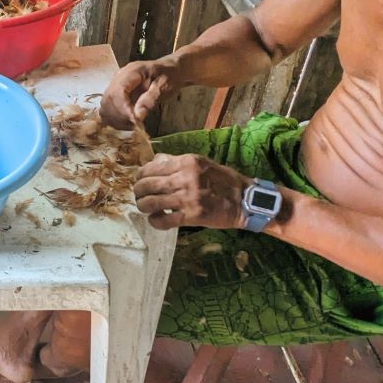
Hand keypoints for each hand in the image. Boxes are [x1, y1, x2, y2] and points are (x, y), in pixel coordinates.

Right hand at [98, 60, 173, 128]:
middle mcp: (119, 77)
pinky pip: (107, 108)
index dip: (123, 108)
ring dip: (115, 118)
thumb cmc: (169, 76)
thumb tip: (137, 116)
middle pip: (109, 99)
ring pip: (105, 105)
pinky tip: (127, 122)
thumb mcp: (164, 86)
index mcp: (132, 72)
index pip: (118, 91)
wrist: (169, 70)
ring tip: (132, 125)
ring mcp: (115, 85)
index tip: (134, 121)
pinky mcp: (115, 94)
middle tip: (134, 126)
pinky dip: (114, 118)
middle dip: (119, 116)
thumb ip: (150, 100)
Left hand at [133, 153, 250, 229]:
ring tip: (146, 208)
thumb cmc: (223, 180)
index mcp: (187, 162)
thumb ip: (177, 162)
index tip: (140, 181)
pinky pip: (163, 221)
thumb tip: (153, 161)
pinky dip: (155, 221)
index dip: (140, 176)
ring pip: (151, 203)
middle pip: (147, 185)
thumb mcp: (201, 163)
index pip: (151, 168)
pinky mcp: (192, 216)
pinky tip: (156, 219)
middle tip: (139, 196)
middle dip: (138, 192)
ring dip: (143, 206)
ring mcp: (188, 198)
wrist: (245, 200)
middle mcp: (186, 178)